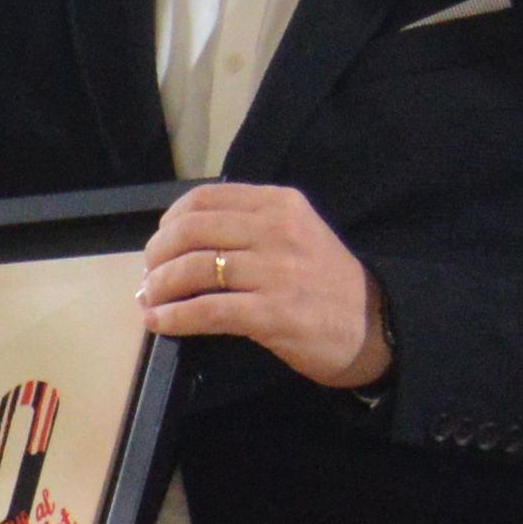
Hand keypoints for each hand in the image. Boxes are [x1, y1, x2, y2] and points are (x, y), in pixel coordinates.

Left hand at [144, 180, 387, 390]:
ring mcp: (275, 272)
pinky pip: (207, 311)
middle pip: (191, 230)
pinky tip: (159, 323)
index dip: (170, 221)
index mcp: (279, 204)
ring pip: (194, 269)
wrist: (374, 325)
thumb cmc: (326, 281)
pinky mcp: (272, 313)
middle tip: (148, 275)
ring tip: (150, 299)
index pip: (206, 198)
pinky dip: (174, 317)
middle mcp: (276, 230)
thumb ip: (250, 225)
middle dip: (157, 254)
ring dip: (159, 286)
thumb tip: (183, 236)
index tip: (159, 242)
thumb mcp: (297, 232)